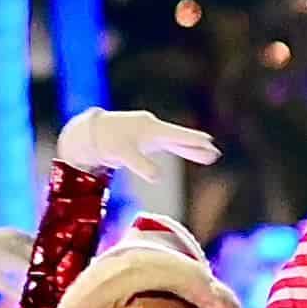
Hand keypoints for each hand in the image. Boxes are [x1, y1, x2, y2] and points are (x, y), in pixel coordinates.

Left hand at [56, 108, 222, 179]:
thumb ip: (141, 165)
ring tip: (210, 155)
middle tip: (216, 153)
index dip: (193, 140)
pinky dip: (180, 149)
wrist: (90, 132)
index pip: (177, 136)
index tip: (210, 142)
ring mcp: (150, 134)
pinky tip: (190, 152)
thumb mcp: (121, 154)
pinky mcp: (146, 140)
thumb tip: (158, 179)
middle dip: (198, 146)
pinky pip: (168, 145)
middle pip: (180, 138)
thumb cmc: (105, 141)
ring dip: (192, 149)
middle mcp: (153, 128)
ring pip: (176, 142)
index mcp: (150, 128)